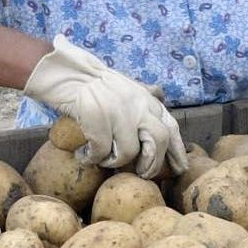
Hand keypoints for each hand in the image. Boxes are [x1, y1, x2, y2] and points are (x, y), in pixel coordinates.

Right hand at [24, 35, 188, 177]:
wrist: (68, 74)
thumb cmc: (96, 84)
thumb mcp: (127, 85)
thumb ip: (144, 93)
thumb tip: (161, 94)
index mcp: (146, 100)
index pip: (171, 127)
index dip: (178, 151)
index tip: (179, 168)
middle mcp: (137, 105)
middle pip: (158, 141)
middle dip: (152, 164)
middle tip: (141, 174)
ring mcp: (118, 112)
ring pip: (129, 152)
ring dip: (115, 163)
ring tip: (103, 160)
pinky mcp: (97, 120)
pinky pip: (102, 152)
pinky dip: (93, 158)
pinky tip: (85, 156)